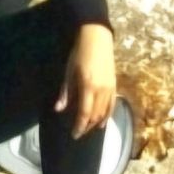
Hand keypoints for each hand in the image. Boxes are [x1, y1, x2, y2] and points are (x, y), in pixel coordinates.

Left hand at [57, 23, 116, 138]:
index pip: (84, 113)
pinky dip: (107, 115)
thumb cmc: (79, 54)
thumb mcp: (69, 72)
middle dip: (87, 126)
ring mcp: (110, 88)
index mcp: (88, 87)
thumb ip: (66, 92)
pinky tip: (102, 122)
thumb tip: (59, 109)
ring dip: (96, 123)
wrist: (97, 39)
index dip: (80, 126)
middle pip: (95, 115)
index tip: (74, 135)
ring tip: (88, 128)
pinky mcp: (114, 85)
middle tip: (79, 132)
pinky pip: (112, 105)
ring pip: (104, 112)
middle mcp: (101, 91)